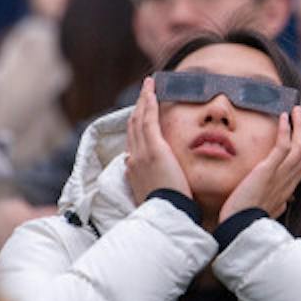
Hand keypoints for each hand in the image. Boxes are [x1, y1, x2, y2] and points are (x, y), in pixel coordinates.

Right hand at [124, 79, 190, 205]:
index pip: (132, 142)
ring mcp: (141, 152)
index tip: (140, 115)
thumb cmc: (168, 210)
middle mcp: (133, 159)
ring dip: (143, 100)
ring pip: (138, 119)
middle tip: (144, 93)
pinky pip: (148, 119)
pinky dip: (148, 102)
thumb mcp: (155, 195)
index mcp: (133, 171)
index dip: (135, 126)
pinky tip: (152, 90)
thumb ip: (150, 181)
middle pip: (132, 127)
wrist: (168, 215)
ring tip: (148, 85)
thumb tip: (141, 171)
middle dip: (137, 108)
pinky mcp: (154, 148)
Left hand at [220, 106, 300, 220]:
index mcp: (289, 189)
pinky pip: (283, 147)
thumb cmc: (247, 221)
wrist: (239, 230)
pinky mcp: (267, 172)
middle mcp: (289, 182)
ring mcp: (280, 177)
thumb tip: (285, 202)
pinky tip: (283, 117)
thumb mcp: (270, 211)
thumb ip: (279, 203)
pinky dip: (285, 130)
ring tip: (296, 109)